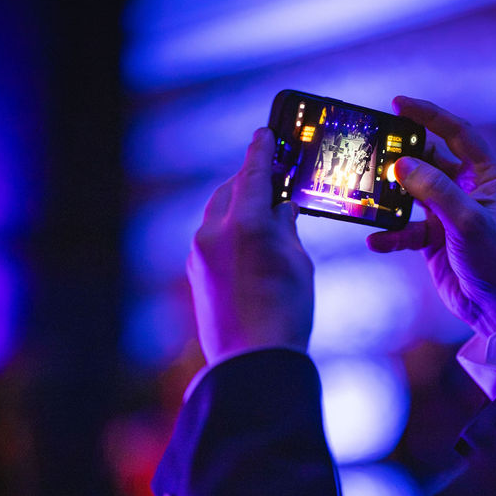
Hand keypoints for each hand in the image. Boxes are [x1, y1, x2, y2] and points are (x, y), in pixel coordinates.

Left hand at [187, 128, 312, 365]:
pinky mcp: (196, 274)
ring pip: (217, 214)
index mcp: (248, 223)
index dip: (262, 151)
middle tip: (270, 177)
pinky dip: (228, 231)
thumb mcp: (298, 264)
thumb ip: (287, 229)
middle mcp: (216, 232)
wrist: (253, 362)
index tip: (264, 133)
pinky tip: (247, 244)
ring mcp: (200, 253)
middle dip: (249, 181)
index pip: (255, 173)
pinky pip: (211, 238)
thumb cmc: (285, 315)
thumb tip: (281, 210)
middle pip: (230, 190)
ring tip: (262, 214)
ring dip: (237, 207)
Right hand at [367, 96, 495, 336]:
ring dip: (389, 196)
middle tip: (372, 148)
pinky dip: (389, 234)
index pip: (457, 133)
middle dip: (401, 155)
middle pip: (428, 159)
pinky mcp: (433, 236)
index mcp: (488, 175)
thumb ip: (435, 190)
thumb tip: (402, 164)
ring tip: (365, 193)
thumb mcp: (467, 221)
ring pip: (411, 193)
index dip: (429, 115)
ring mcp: (449, 212)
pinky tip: (375, 241)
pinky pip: (405, 228)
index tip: (398, 103)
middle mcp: (468, 188)